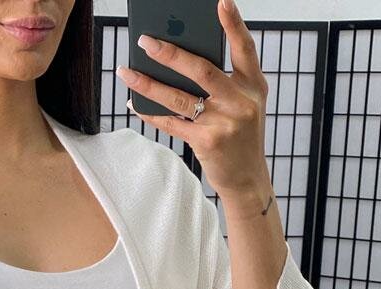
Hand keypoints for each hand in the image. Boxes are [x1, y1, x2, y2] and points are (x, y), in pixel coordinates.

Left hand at [116, 0, 270, 200]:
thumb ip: (225, 84)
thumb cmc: (241, 137)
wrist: (247, 180)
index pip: (245, 49)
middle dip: (171, 54)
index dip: (234, 24)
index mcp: (254, 86)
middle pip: (202, 70)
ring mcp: (224, 123)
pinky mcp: (207, 142)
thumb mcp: (244, 106)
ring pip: (179, 97)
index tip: (222, 2)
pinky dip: (150, 113)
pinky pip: (171, 123)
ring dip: (148, 84)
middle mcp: (241, 102)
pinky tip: (134, 104)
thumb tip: (180, 61)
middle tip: (146, 41)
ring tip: (126, 72)